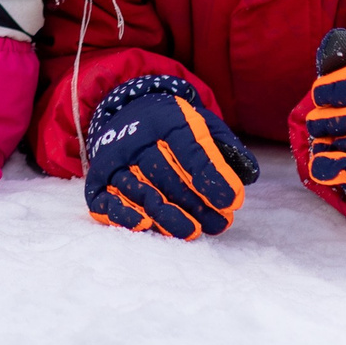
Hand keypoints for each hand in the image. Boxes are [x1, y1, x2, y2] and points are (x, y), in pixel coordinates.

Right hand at [83, 74, 260, 238]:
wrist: (125, 114)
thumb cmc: (174, 128)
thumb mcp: (202, 124)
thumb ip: (227, 148)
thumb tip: (248, 174)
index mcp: (164, 119)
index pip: (189, 149)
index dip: (211, 177)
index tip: (232, 200)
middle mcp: (134, 139)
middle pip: (164, 174)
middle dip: (195, 202)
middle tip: (220, 222)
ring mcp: (112, 161)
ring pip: (139, 190)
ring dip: (167, 215)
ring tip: (194, 231)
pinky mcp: (97, 181)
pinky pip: (106, 200)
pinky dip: (123, 214)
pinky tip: (144, 224)